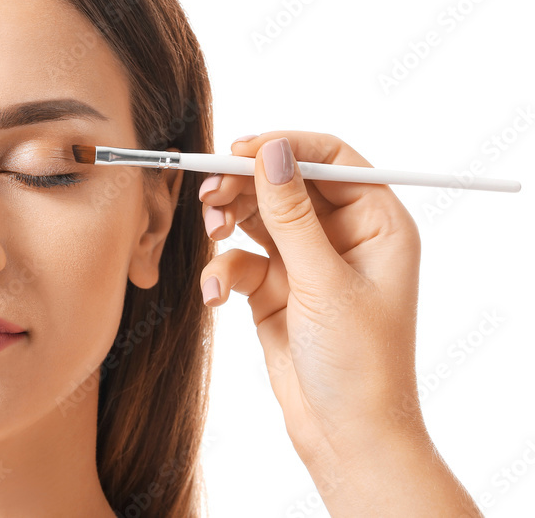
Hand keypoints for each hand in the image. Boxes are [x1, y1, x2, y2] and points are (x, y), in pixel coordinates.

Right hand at [197, 131, 426, 459]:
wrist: (345, 437)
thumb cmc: (360, 364)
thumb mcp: (323, 282)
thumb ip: (291, 214)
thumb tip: (271, 151)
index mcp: (376, 223)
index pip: (330, 158)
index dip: (283, 147)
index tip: (237, 151)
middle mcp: (342, 236)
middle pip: (284, 183)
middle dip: (244, 186)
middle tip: (208, 195)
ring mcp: (305, 262)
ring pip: (256, 218)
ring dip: (228, 223)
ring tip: (212, 234)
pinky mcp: (274, 289)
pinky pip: (239, 261)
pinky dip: (222, 272)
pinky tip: (216, 297)